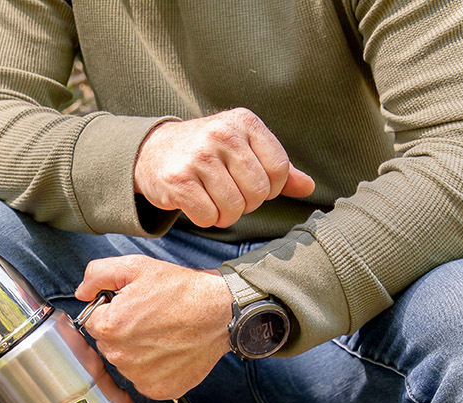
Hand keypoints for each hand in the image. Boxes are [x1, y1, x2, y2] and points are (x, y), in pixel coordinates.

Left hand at [73, 256, 232, 400]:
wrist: (220, 313)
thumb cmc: (182, 291)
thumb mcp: (136, 267)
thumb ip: (98, 275)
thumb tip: (81, 292)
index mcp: (109, 326)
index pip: (91, 322)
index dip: (110, 311)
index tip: (129, 308)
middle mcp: (121, 356)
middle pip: (107, 345)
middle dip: (122, 332)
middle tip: (149, 319)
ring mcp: (140, 376)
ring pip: (125, 363)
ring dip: (137, 351)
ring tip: (161, 334)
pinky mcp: (158, 389)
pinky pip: (144, 380)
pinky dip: (154, 368)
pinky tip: (168, 350)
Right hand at [134, 108, 314, 227]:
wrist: (153, 151)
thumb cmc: (207, 153)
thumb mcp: (244, 149)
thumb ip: (278, 168)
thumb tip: (309, 187)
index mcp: (245, 122)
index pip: (279, 169)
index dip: (272, 188)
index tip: (254, 187)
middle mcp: (222, 134)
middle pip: (258, 191)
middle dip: (248, 204)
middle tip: (232, 196)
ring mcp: (198, 156)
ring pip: (234, 208)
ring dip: (226, 215)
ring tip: (215, 202)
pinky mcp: (178, 180)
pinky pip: (208, 216)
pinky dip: (206, 219)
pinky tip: (198, 205)